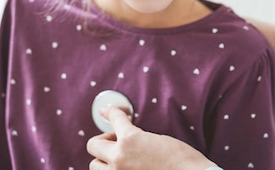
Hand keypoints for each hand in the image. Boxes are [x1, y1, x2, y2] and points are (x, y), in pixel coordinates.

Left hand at [87, 107, 214, 169]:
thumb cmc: (181, 159)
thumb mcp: (157, 139)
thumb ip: (135, 137)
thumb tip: (124, 138)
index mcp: (130, 140)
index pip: (114, 119)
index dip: (112, 112)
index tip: (108, 111)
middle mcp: (119, 158)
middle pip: (93, 145)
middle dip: (104, 140)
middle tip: (117, 140)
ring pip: (95, 165)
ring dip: (104, 159)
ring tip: (121, 156)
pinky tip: (127, 165)